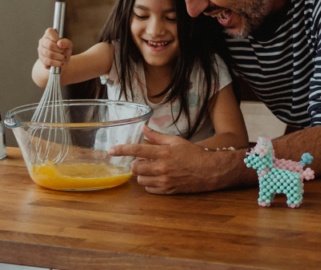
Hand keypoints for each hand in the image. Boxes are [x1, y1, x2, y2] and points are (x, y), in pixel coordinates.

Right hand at [37, 28, 71, 68]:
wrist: (63, 60)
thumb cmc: (65, 49)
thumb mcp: (68, 44)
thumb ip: (66, 42)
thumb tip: (59, 43)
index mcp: (49, 34)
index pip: (50, 32)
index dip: (57, 39)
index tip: (62, 43)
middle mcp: (42, 41)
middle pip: (50, 45)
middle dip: (60, 50)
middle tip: (64, 52)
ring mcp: (40, 50)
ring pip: (49, 54)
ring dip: (59, 57)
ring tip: (63, 58)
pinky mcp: (41, 59)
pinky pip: (48, 62)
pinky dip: (56, 63)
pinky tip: (60, 63)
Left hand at [109, 127, 248, 194]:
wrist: (210, 171)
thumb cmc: (193, 154)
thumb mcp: (176, 141)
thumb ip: (158, 136)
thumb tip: (144, 129)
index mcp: (163, 152)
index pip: (136, 150)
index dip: (121, 150)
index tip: (110, 150)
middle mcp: (162, 167)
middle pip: (135, 168)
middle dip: (136, 164)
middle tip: (144, 161)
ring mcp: (164, 181)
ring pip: (141, 180)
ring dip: (142, 175)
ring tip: (152, 170)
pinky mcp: (168, 191)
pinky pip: (149, 189)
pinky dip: (150, 184)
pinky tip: (158, 178)